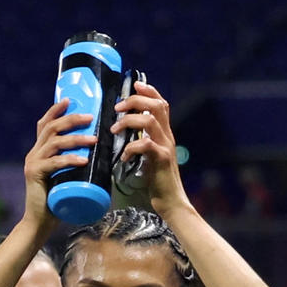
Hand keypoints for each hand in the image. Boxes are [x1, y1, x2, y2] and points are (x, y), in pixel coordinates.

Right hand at [20, 100, 98, 229]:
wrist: (39, 223)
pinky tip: (83, 160)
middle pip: (51, 127)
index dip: (56, 110)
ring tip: (94, 140)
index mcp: (40, 151)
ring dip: (76, 138)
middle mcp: (34, 153)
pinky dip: (70, 160)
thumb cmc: (56, 201)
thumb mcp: (66, 177)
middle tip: (91, 118)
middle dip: (72, 119)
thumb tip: (97, 155)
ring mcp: (33, 163)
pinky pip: (54, 163)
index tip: (71, 100)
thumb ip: (73, 165)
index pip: (45, 124)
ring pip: (54, 142)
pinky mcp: (35, 175)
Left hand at [109, 81, 186, 214]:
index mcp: (165, 133)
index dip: (149, 91)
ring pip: (150, 120)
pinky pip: (145, 145)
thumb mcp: (149, 156)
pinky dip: (130, 147)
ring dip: (129, 120)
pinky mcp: (161, 159)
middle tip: (118, 107)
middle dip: (135, 101)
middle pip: (157, 106)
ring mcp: (166, 147)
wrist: (171, 201)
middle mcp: (167, 136)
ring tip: (114, 129)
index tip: (134, 84)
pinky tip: (123, 156)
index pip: (161, 103)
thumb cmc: (157, 180)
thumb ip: (142, 141)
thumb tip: (124, 131)